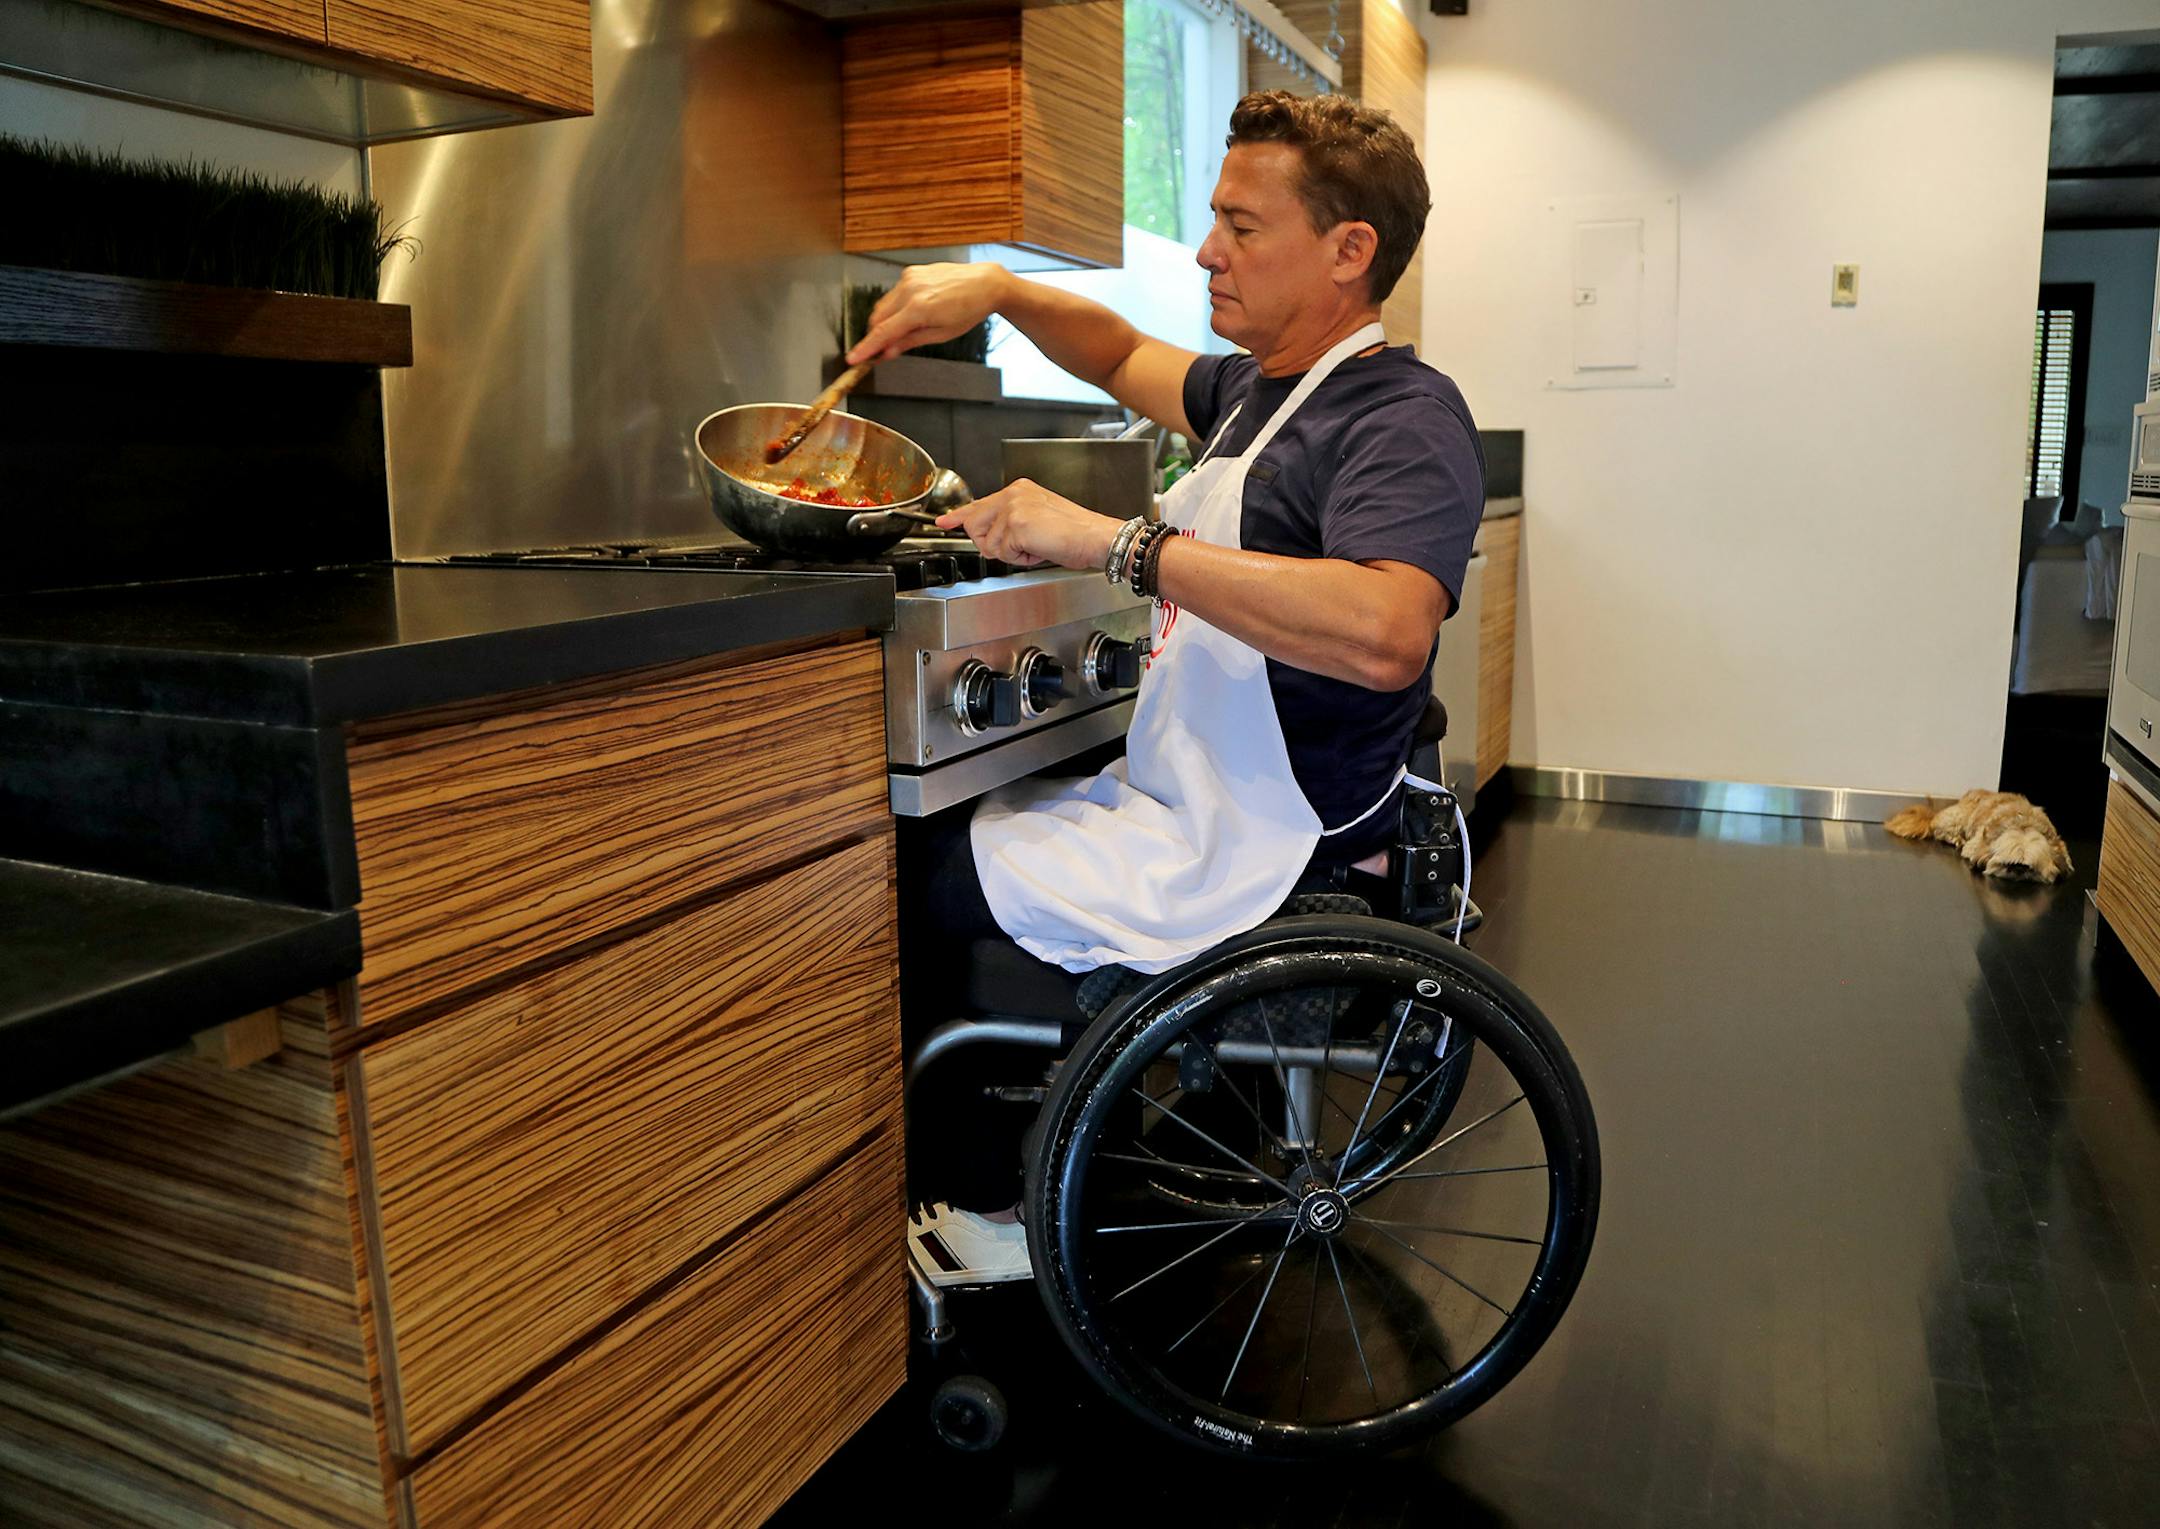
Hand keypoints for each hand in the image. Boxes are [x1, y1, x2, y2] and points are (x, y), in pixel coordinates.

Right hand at [846, 263, 1011, 364]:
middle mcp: (910, 290)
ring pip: (882, 306)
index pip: (883, 332)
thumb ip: (910, 342)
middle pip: (877, 318)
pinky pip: (893, 294)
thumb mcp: (941, 334)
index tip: (854, 358)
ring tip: (901, 333)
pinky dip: (894, 308)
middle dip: (876, 336)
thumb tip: (887, 352)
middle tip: (880, 352)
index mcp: (919, 308)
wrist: (984, 283)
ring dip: (885, 322)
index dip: (866, 347)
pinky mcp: (910, 272)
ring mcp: (909, 278)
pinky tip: (909, 314)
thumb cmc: (969, 310)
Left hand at [936, 479, 1121, 569]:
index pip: (980, 504)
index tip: (944, 521)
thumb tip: (986, 535)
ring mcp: (1013, 507)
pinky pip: (1003, 553)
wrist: (1094, 538)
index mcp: (1019, 489)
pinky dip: (1020, 559)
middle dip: (993, 544)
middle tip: (1023, 547)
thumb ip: (1009, 522)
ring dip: (1011, 554)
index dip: (959, 516)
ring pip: (989, 543)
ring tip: (1037, 546)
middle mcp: (1013, 493)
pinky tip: (1039, 550)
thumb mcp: (1036, 521)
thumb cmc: (1074, 534)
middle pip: (975, 525)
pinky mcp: (1016, 524)